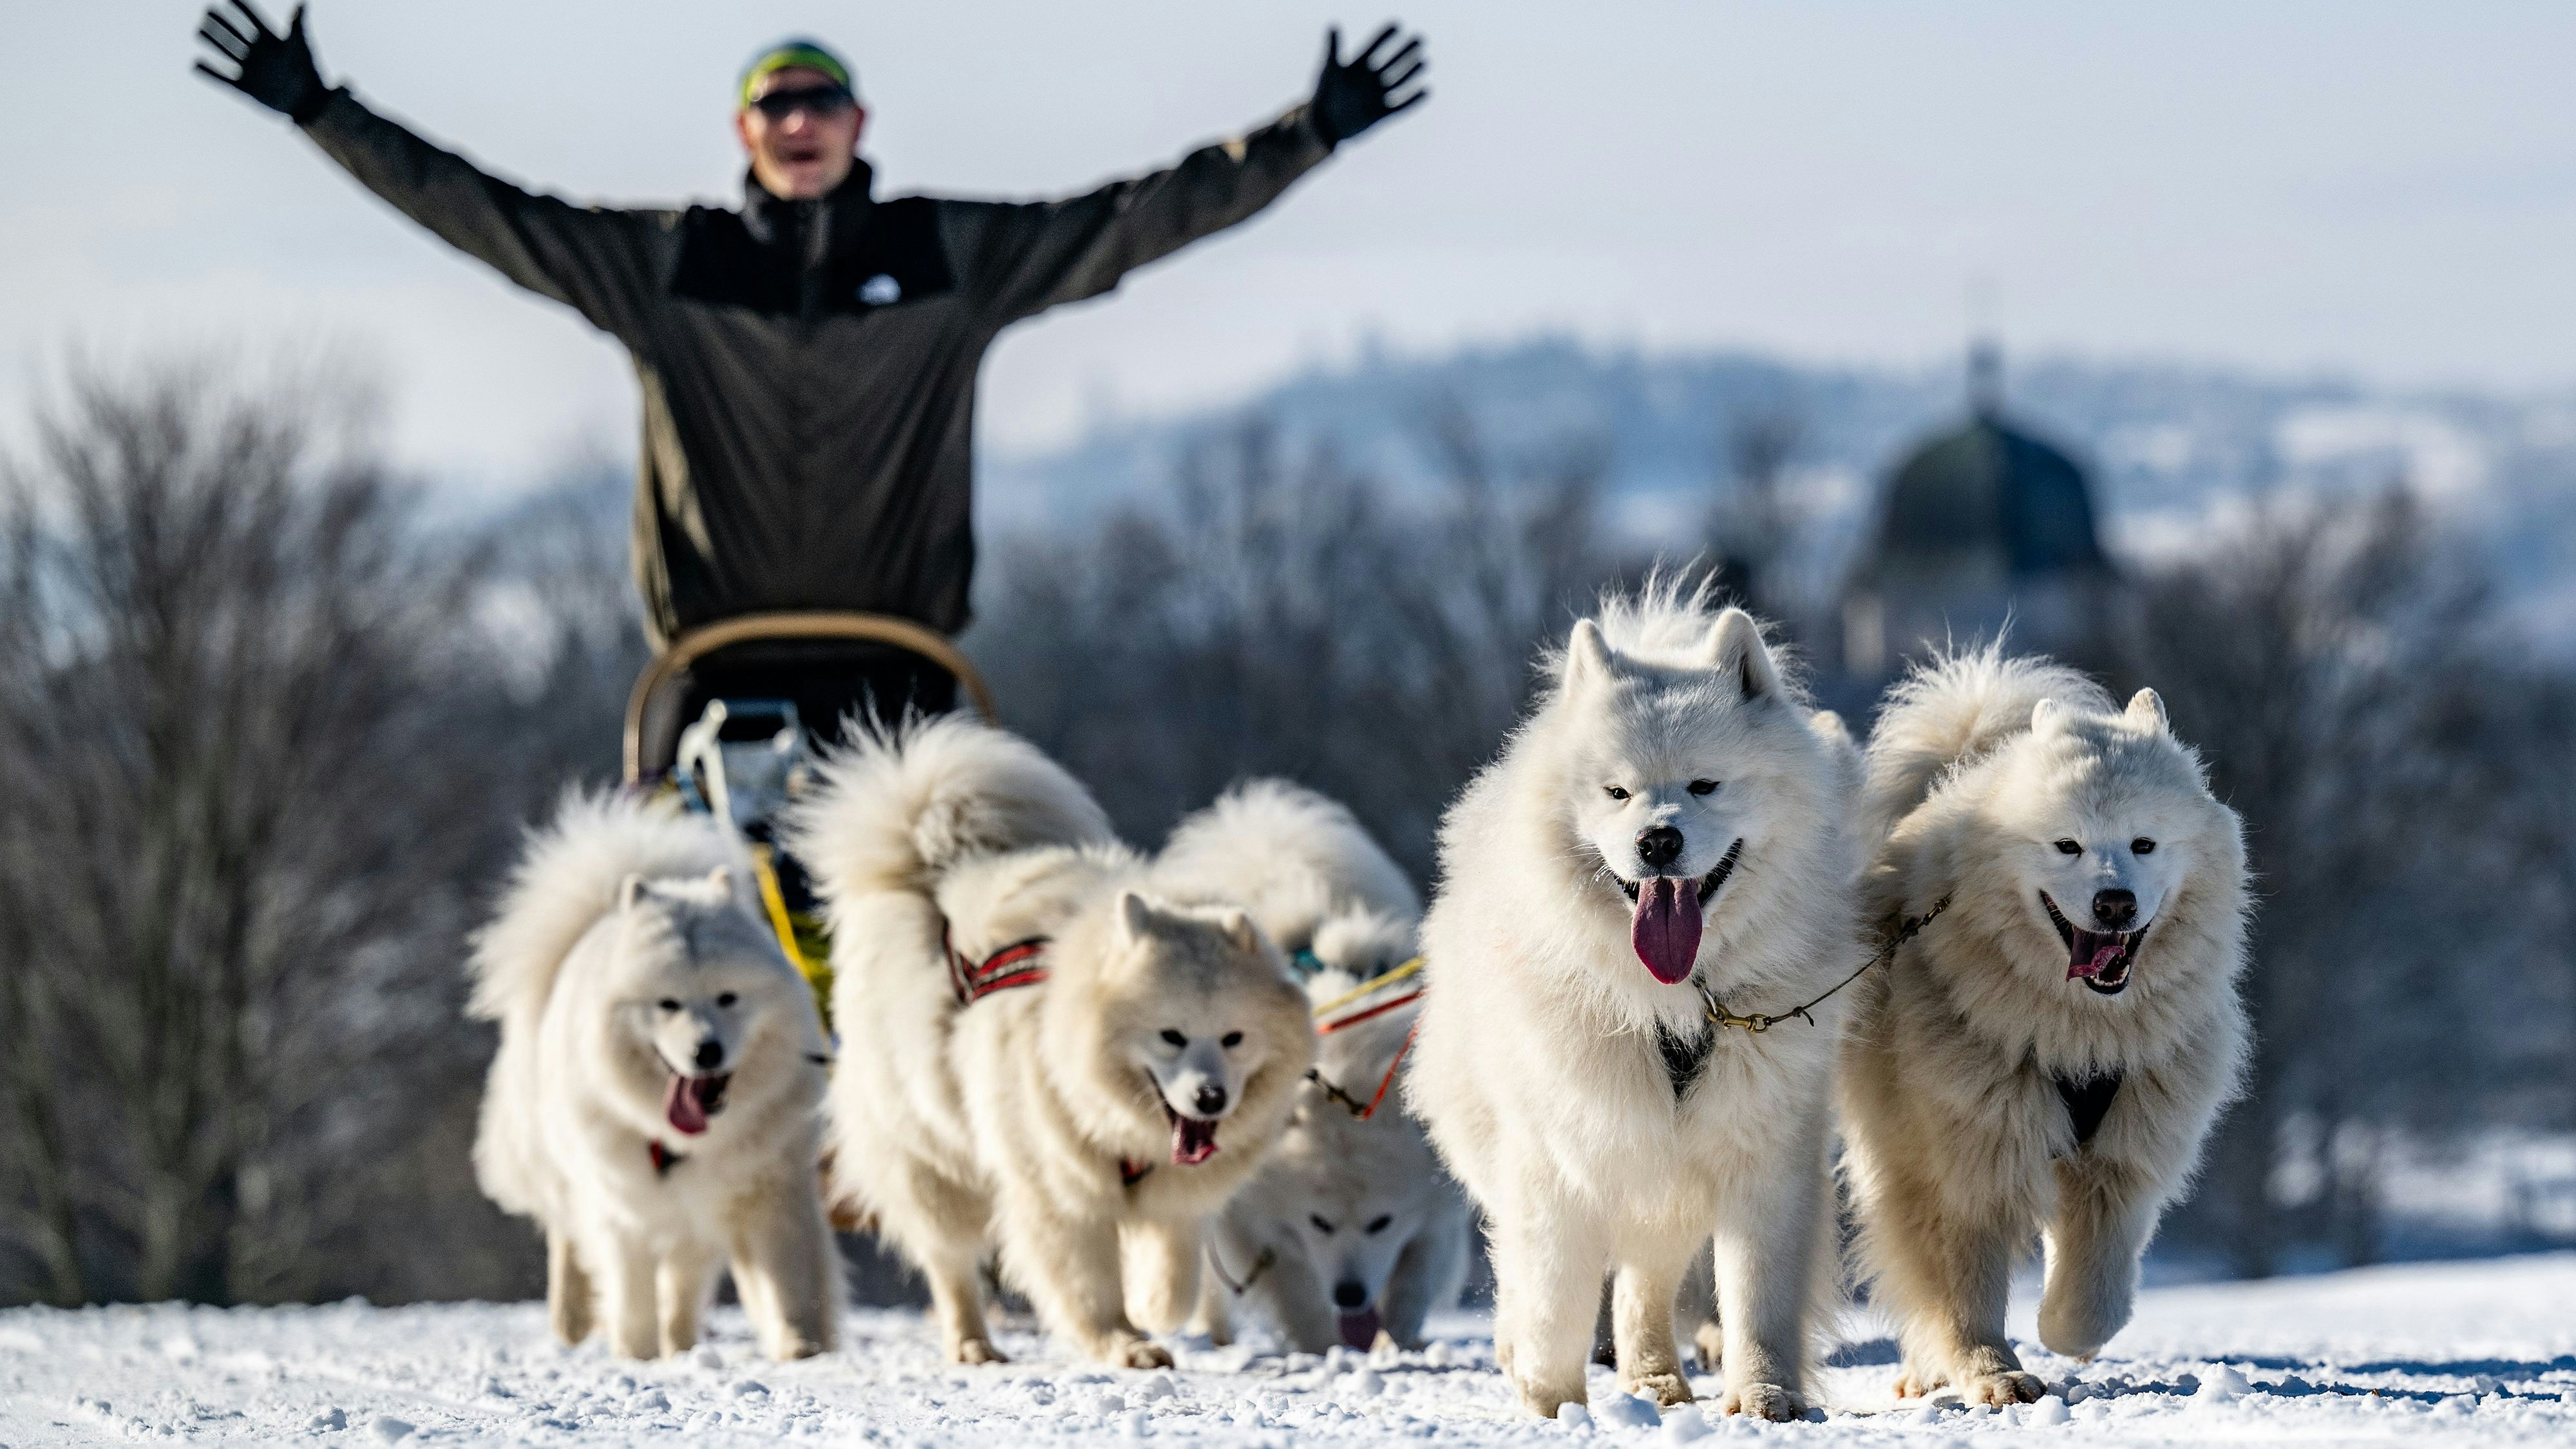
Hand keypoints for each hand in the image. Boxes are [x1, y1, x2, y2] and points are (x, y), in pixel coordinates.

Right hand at [195, 1, 330, 123]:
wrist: (310, 104)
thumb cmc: (309, 74)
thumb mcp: (301, 47)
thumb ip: (297, 26)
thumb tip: (303, 3)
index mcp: (271, 42)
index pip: (252, 20)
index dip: (241, 8)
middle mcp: (258, 54)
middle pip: (234, 34)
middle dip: (220, 23)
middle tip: (208, 11)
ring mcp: (251, 71)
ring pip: (226, 52)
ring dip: (212, 41)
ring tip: (199, 30)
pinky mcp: (245, 89)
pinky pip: (222, 79)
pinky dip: (209, 73)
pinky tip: (195, 64)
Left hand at [1310, 22, 1427, 145]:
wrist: (1322, 128)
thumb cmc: (1323, 96)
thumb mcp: (1329, 71)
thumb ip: (1333, 49)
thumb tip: (1333, 25)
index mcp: (1357, 67)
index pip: (1375, 47)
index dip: (1385, 36)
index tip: (1397, 25)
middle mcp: (1369, 81)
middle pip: (1392, 62)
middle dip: (1406, 51)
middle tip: (1420, 39)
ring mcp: (1376, 97)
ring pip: (1399, 82)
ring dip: (1412, 71)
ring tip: (1425, 61)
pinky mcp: (1381, 115)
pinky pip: (1401, 107)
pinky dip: (1414, 100)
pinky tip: (1427, 90)